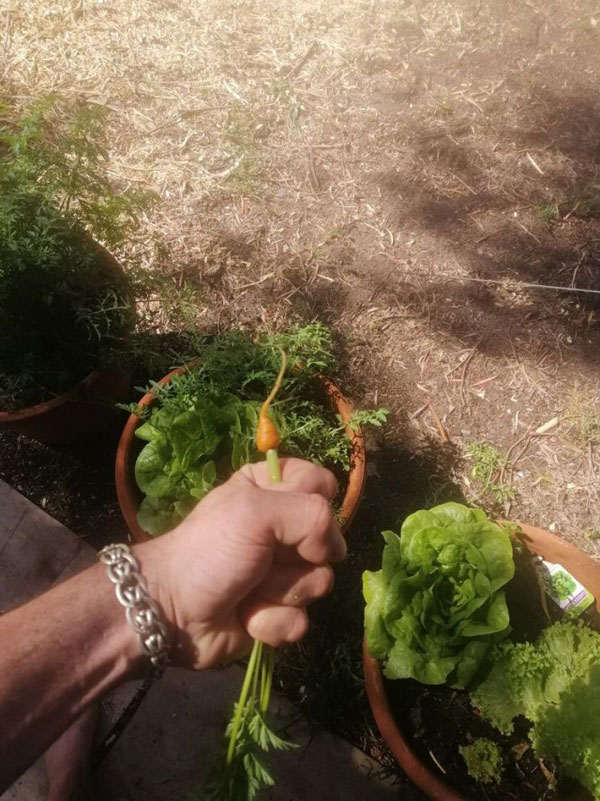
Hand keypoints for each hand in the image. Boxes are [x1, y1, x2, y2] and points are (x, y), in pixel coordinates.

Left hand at [136, 458, 345, 669]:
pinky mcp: (278, 612)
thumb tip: (335, 550)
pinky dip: (272, 620)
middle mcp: (282, 528)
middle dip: (296, 555)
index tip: (288, 514)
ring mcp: (282, 573)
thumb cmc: (210, 550)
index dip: (314, 502)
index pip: (322, 485)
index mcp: (271, 490)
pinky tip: (246, 617)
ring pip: (319, 583)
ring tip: (249, 589)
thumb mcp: (257, 511)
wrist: (170, 611)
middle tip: (261, 556)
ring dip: (280, 591)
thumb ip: (311, 514)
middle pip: (328, 540)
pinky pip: (301, 620)